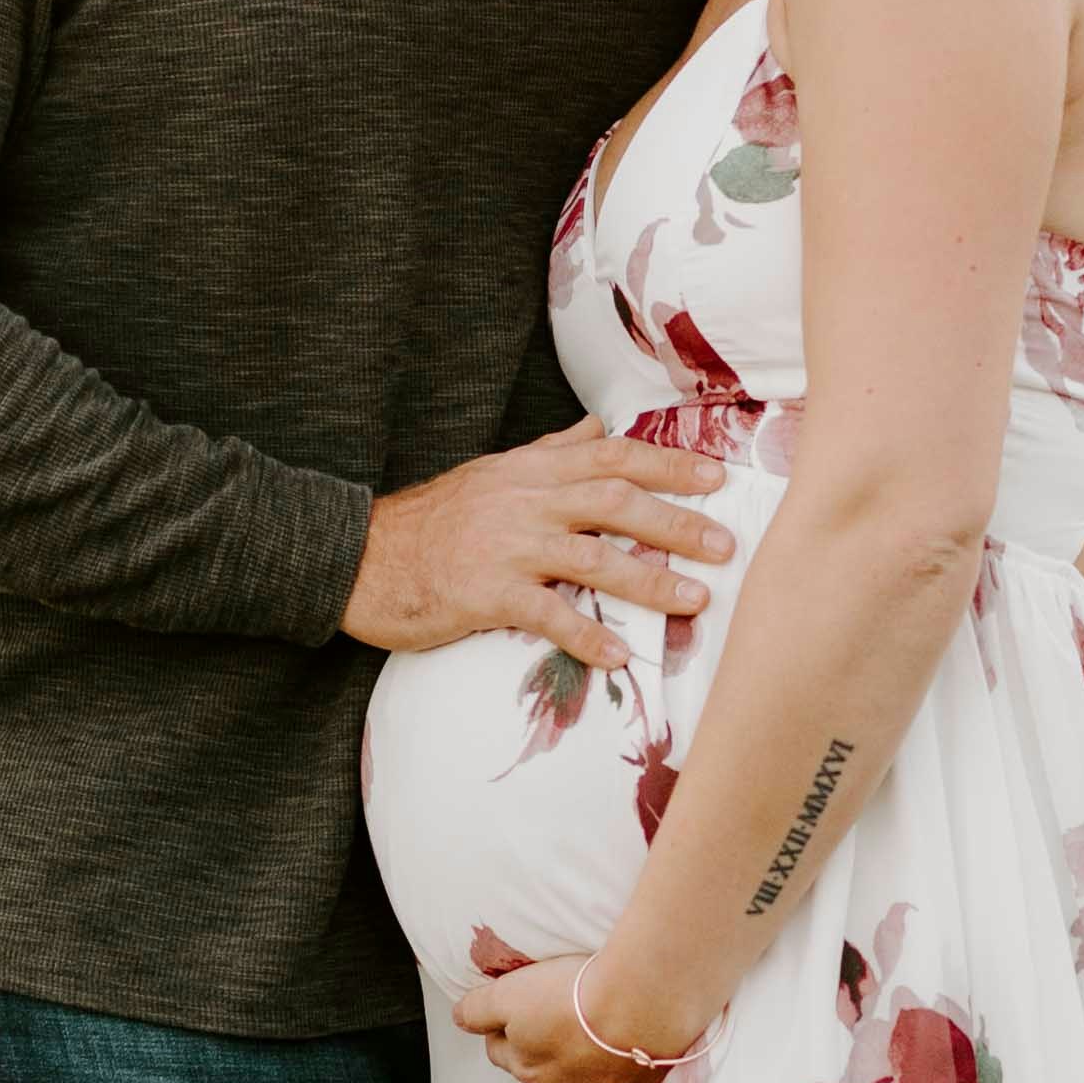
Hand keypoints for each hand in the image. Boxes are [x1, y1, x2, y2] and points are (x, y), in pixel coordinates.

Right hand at [345, 423, 734, 669]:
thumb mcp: (494, 472)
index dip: (668, 463)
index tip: (716, 476)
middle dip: (675, 522)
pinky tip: (618, 654)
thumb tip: (595, 428)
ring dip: (649, 579)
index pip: (612, 455)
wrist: (358, 555)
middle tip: (725, 544)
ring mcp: (506, 546)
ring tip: (695, 599)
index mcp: (531, 470)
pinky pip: (545, 614)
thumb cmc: (432, 520)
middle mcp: (525, 500)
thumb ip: (550, 452)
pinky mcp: (484, 592)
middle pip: (615, 501)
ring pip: (592, 556)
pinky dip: (585, 633)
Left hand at [451, 950, 693, 1082]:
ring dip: (573, 1077)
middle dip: (537, 1051)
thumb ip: (479, 1009)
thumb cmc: (572, 995)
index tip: (516, 1008)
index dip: (504, 1027)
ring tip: (584, 1054)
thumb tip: (459, 1019)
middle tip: (552, 1021)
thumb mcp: (510, 992)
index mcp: (525, 1063)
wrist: (639, 1006)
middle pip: (535, 1071)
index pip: (500, 1049)